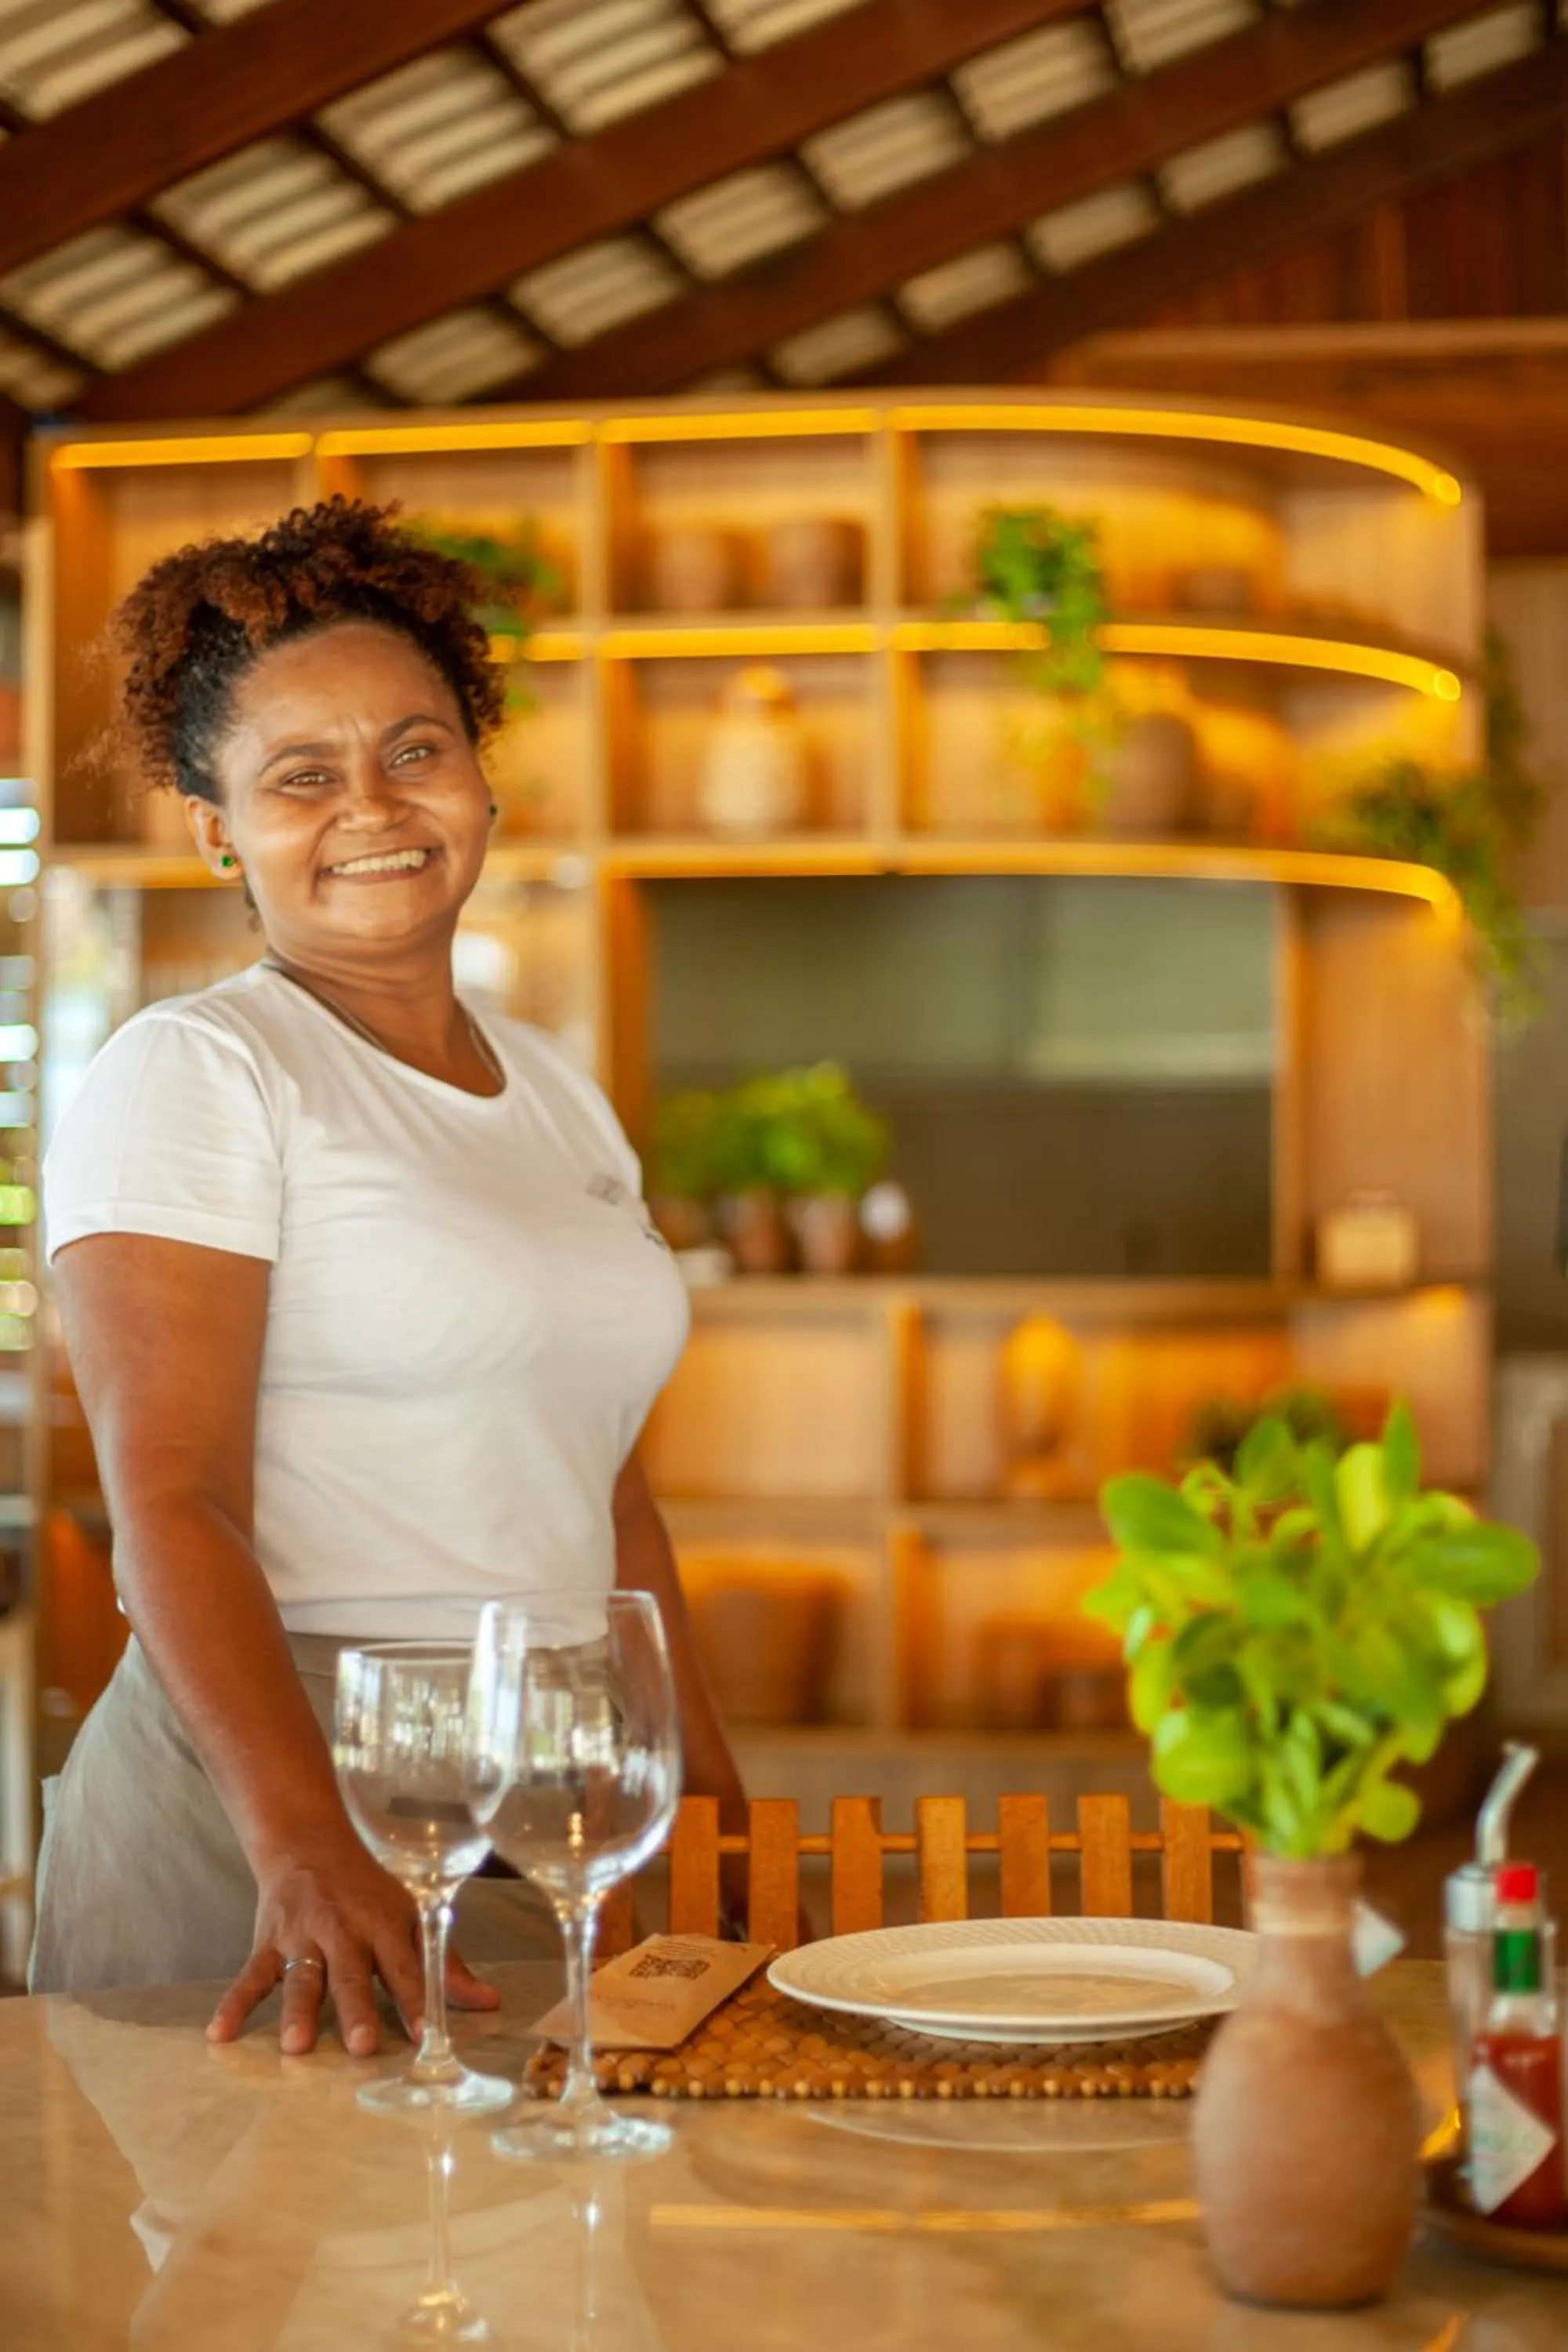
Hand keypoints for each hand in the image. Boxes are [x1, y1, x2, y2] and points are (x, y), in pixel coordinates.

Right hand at [206, 1835, 500, 2056]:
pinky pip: (250, 1976)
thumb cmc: (369, 1890)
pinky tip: (220, 2033)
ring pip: (302, 1978)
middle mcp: (344, 1931)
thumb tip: (489, 2003)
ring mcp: (302, 1937)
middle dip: (357, 2010)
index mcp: (385, 1925)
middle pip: (351, 1975)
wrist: (309, 1843)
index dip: (417, 2000)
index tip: (427, 2035)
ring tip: (295, 2046)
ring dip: (298, 2011)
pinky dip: (234, 2003)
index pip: (405, 1968)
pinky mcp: (268, 1942)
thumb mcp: (412, 1916)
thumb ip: (447, 1963)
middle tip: (362, 2046)